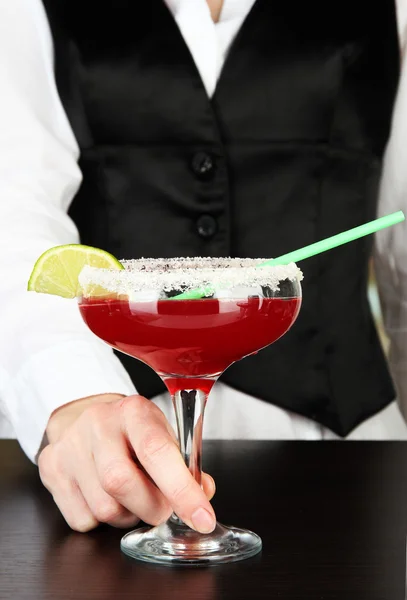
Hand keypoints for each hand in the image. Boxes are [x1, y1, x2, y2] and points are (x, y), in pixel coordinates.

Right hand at [38, 394, 215, 532]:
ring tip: (131, 496)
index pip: (157, 451)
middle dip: (151, 507)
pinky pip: (82, 519)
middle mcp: (98, 423)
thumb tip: (202, 492)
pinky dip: (102, 521)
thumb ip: (184, 465)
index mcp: (134, 411)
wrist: (85, 416)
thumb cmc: (131, 431)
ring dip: (127, 515)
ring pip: (103, 508)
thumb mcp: (162, 434)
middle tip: (161, 506)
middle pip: (122, 483)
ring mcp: (70, 446)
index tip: (201, 517)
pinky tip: (105, 497)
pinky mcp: (51, 468)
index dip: (182, 490)